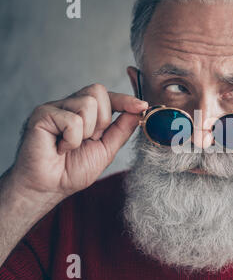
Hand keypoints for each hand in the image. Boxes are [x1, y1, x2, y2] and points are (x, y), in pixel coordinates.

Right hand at [8, 84, 147, 209]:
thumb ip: (122, 130)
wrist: (49, 188)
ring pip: (87, 104)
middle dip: (103, 120)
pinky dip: (72, 140)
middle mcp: (70, 105)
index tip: (142, 106)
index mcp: (85, 113)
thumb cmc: (72, 170)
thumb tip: (139, 111)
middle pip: (98, 91)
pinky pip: (72, 120)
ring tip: (72, 146)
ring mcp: (55, 107)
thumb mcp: (106, 150)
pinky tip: (60, 148)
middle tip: (90, 140)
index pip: (108, 96)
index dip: (126, 99)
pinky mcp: (42, 114)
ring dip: (87, 132)